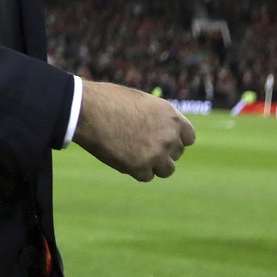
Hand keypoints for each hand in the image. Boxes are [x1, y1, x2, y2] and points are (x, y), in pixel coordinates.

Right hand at [72, 80, 195, 181]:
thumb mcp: (141, 102)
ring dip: (154, 165)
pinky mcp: (140, 168)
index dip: (176, 139)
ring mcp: (156, 154)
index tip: (163, 139)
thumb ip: (156, 117)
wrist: (87, 110)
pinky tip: (123, 158)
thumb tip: (160, 129)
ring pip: (166, 170)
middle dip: (163, 151)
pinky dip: (137, 170)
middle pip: (176, 153)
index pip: (189, 137)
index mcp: (172, 116)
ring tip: (136, 155)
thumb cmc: (108, 100)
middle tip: (142, 145)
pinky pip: (146, 176)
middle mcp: (169, 136)